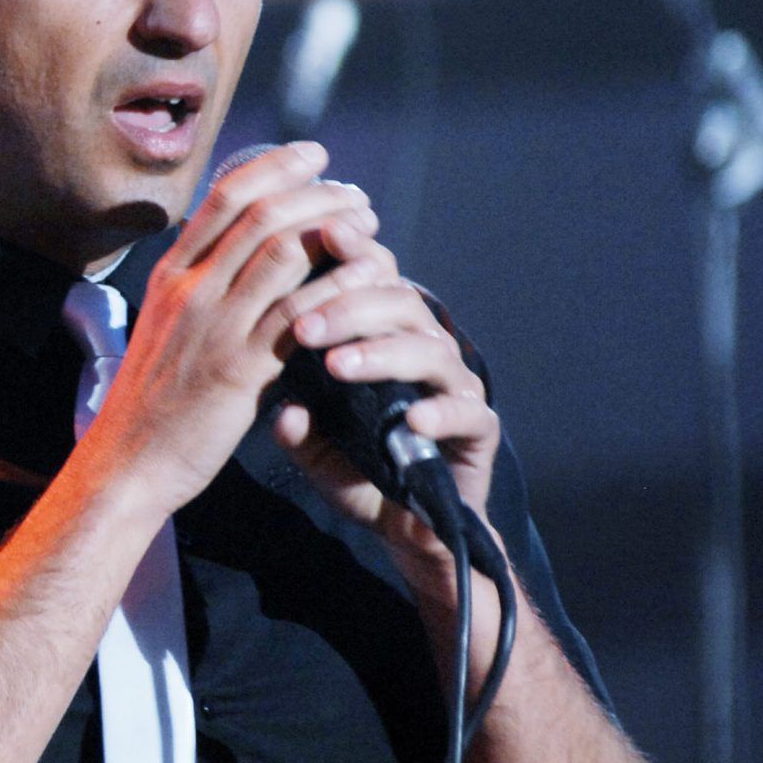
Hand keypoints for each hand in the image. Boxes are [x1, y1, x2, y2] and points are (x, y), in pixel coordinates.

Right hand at [79, 140, 376, 514]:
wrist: (129, 462)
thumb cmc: (153, 402)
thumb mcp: (165, 327)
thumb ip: (201, 289)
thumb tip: (244, 256)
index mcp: (170, 275)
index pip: (224, 197)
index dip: (275, 167)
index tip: (314, 156)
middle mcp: (189, 289)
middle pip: (261, 214)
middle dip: (317, 195)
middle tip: (354, 196)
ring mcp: (214, 326)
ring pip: (284, 252)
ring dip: (336, 235)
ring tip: (370, 233)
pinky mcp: (240, 367)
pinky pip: (299, 312)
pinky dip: (337, 290)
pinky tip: (365, 283)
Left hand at [269, 229, 502, 592]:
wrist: (406, 527)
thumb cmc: (359, 469)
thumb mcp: (314, 446)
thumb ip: (296, 425)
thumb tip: (284, 409)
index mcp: (385, 335)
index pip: (373, 277)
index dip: (353, 252)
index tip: (321, 236)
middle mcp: (424, 349)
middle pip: (399, 303)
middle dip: (349, 307)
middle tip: (303, 328)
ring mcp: (455, 387)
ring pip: (430, 349)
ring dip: (382, 353)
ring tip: (338, 366)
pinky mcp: (478, 429)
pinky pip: (467, 411)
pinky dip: (441, 411)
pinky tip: (413, 418)